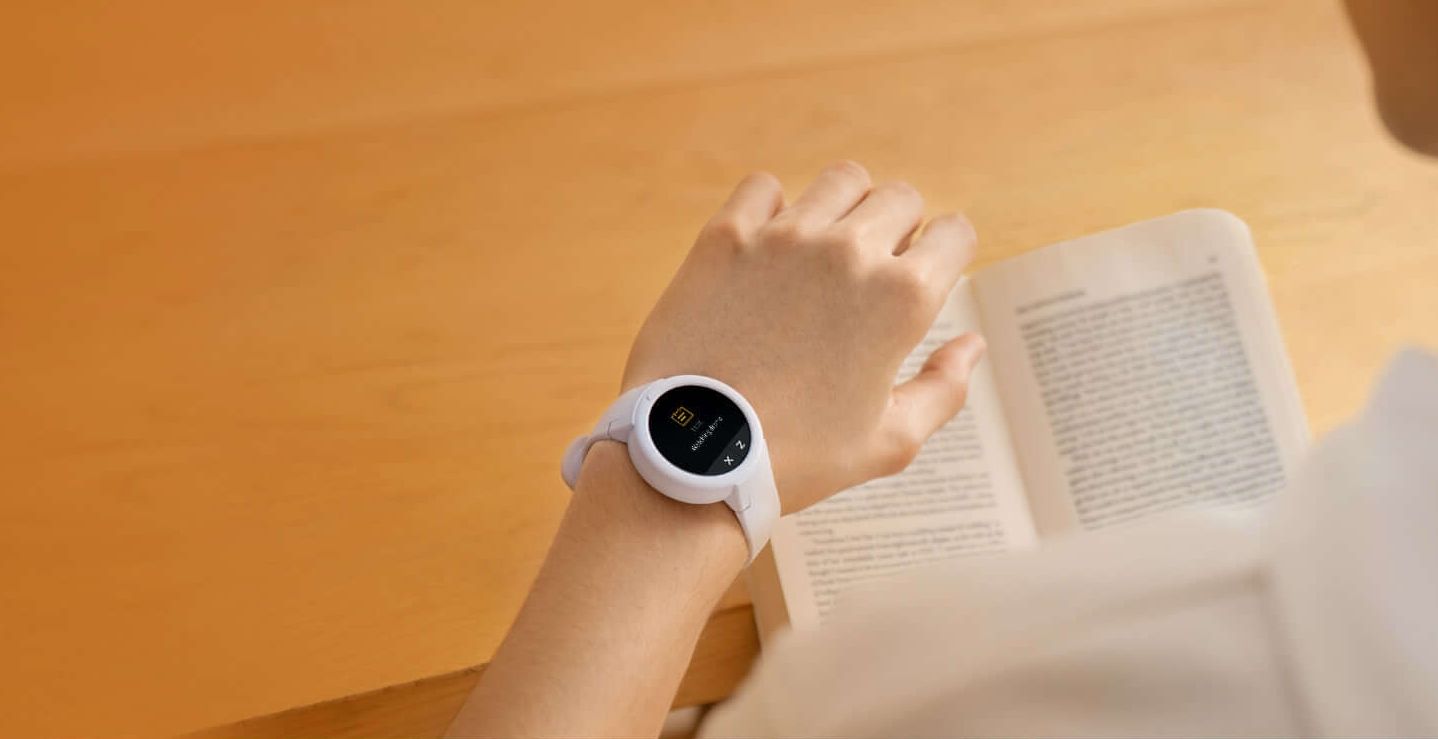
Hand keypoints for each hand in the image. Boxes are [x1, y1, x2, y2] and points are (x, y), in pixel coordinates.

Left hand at [622, 161, 985, 512]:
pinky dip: (772, 207)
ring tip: (823, 252)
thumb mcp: (890, 442)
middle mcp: (850, 252)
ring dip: (845, 208)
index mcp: (903, 298)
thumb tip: (973, 344)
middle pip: (901, 198)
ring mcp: (785, 237)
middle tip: (871, 273)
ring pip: (842, 181)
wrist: (693, 456)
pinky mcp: (726, 237)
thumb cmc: (797, 457)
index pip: (955, 233)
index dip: (946, 256)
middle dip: (899, 228)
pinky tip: (767, 246)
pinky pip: (763, 187)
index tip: (924, 277)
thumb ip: (944, 388)